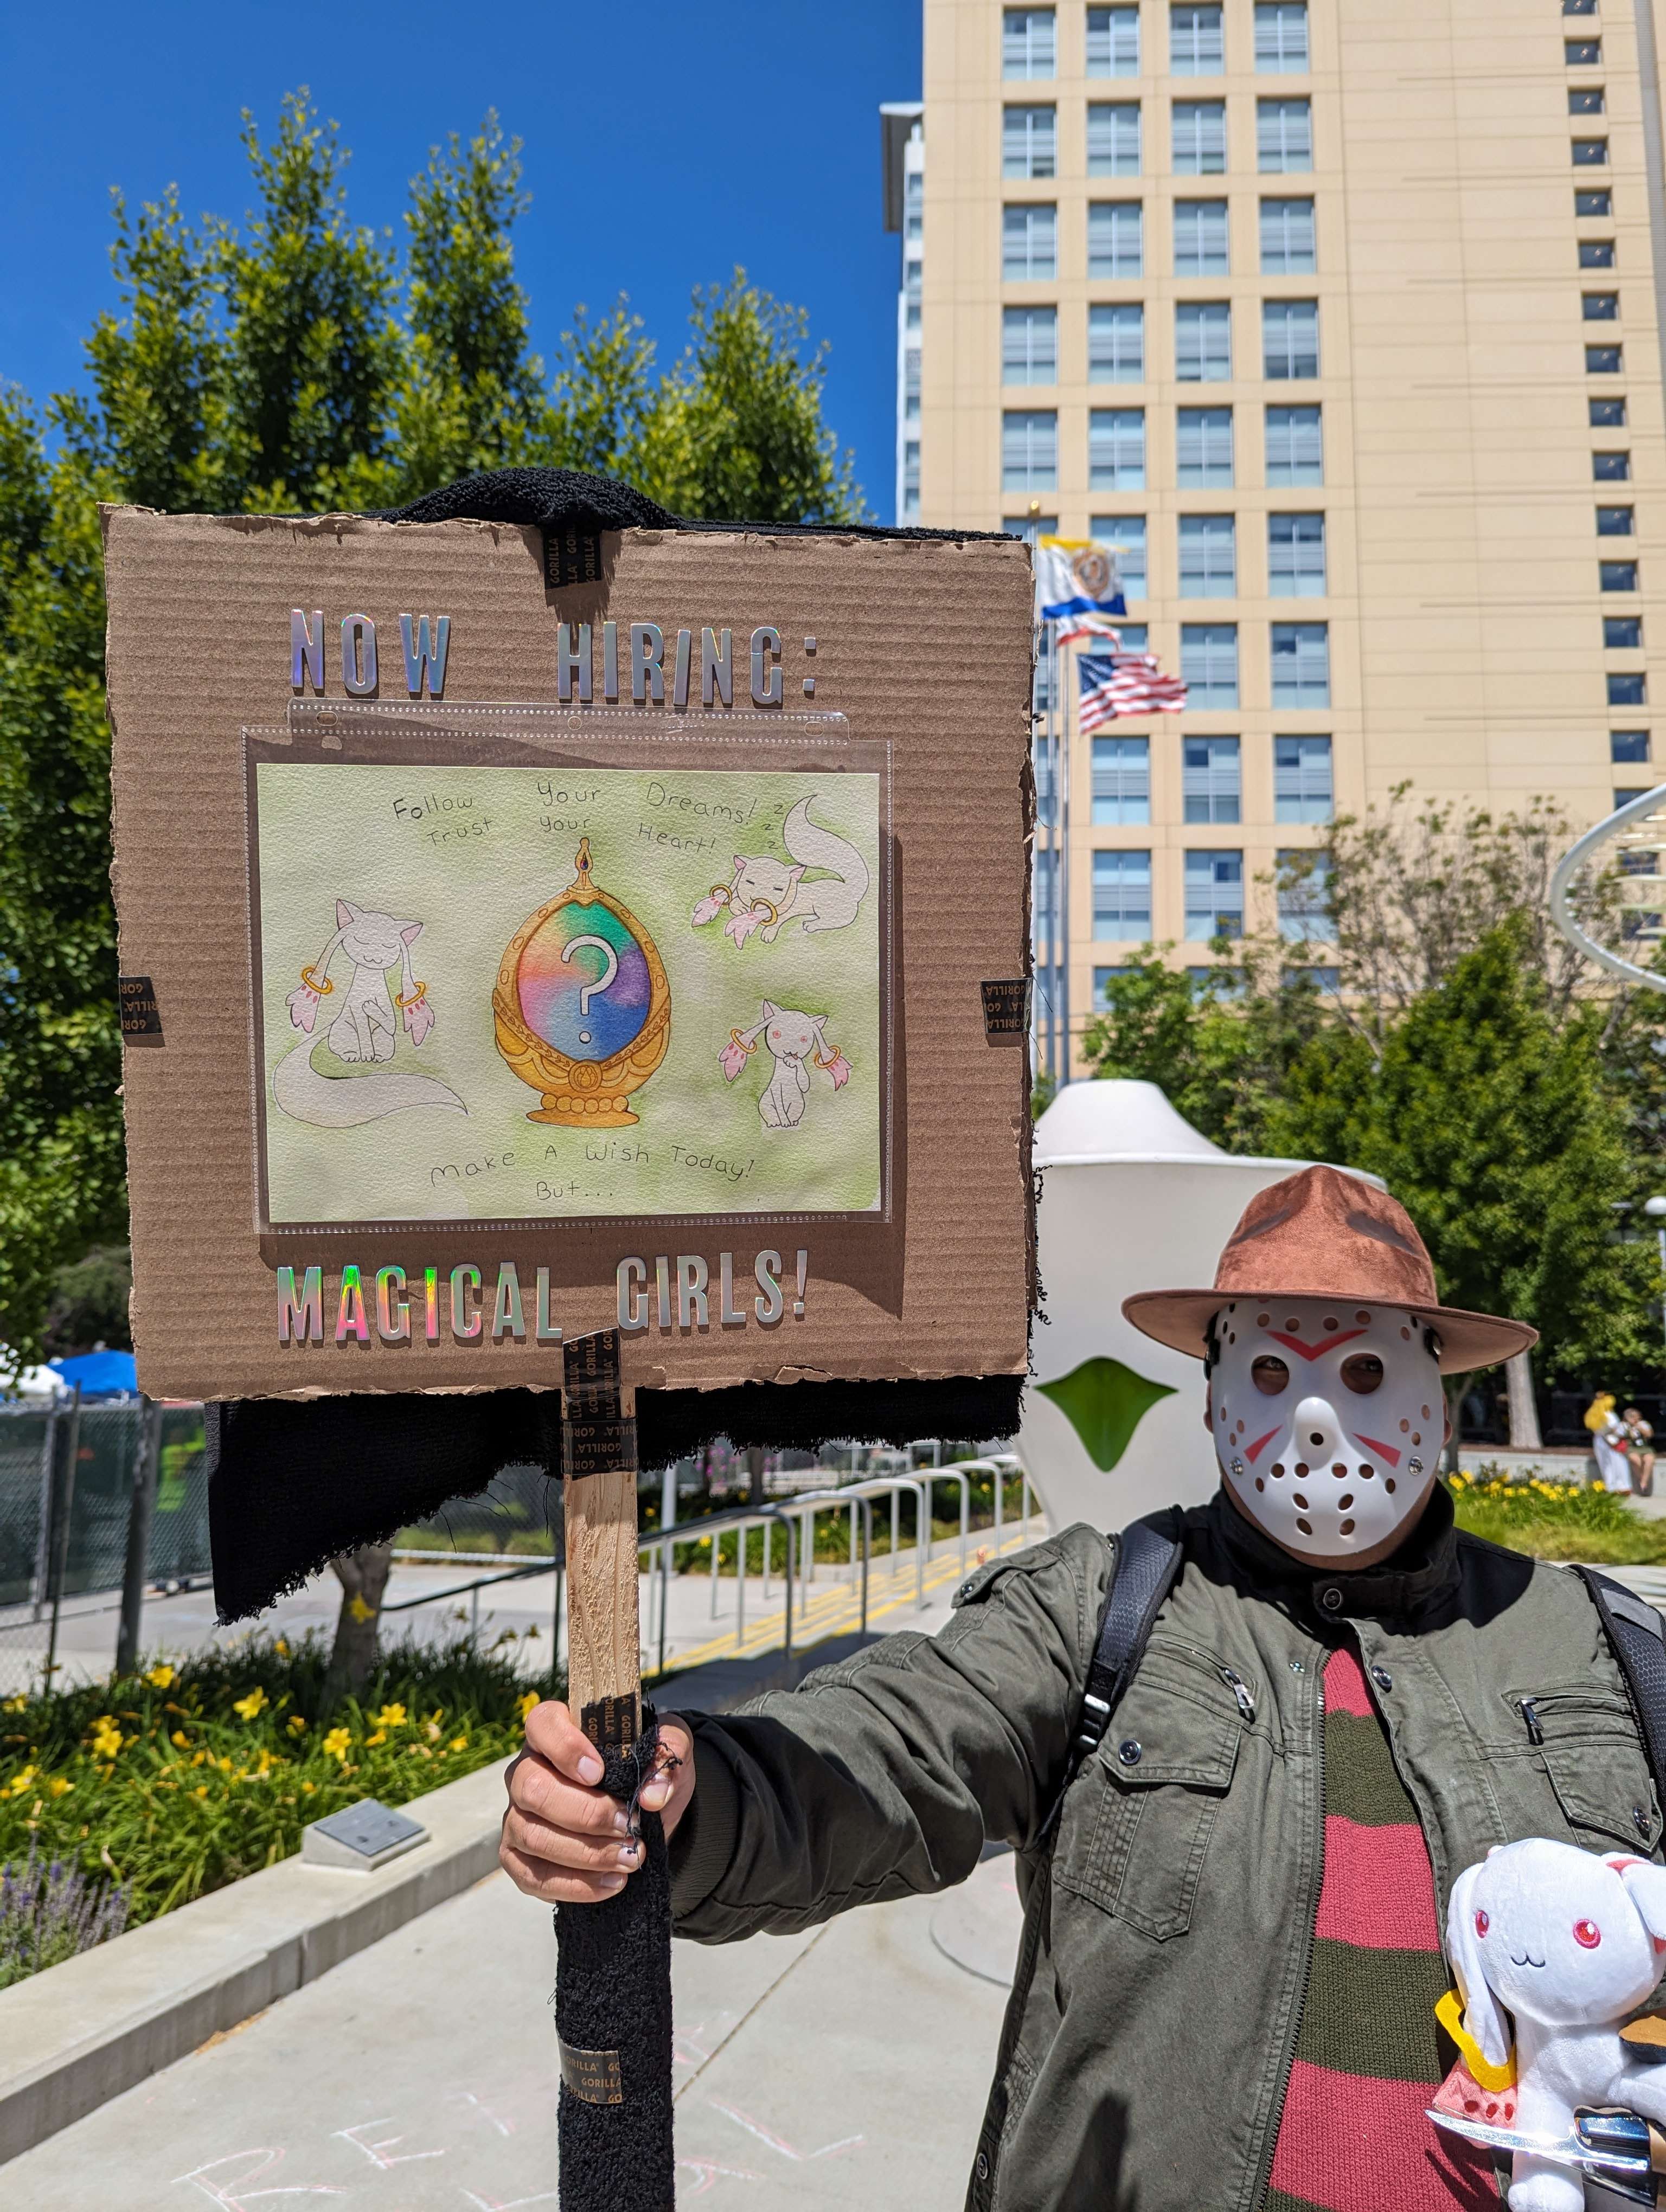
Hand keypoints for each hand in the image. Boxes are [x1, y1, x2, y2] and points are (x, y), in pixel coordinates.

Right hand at [499, 1700, 695, 1903]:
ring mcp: (517, 1817)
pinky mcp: (519, 1859)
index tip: (599, 1773)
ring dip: (586, 1853)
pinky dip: (576, 1885)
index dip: (565, 1748)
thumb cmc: (646, 1769)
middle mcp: (525, 1771)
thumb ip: (669, 1750)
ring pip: (534, 1837)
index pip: (541, 1724)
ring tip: (629, 1857)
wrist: (645, 1815)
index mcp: (554, 1730)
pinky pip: (534, 1878)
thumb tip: (653, 1794)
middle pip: (533, 1789)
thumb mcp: (669, 1747)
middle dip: (585, 1813)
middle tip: (627, 1824)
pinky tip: (613, 1882)